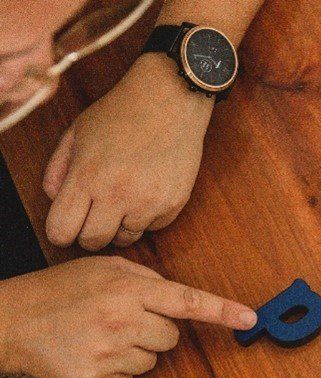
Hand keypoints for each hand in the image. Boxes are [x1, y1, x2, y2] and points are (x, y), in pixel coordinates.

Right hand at [0, 256, 255, 377]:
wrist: (10, 321)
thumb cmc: (58, 291)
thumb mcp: (100, 269)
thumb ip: (143, 279)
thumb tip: (176, 299)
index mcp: (126, 289)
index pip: (186, 301)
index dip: (221, 311)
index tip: (250, 318)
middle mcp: (122, 322)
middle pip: (171, 339)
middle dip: (155, 331)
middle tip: (121, 321)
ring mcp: (109, 354)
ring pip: (152, 362)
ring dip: (135, 352)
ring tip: (100, 336)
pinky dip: (115, 372)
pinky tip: (91, 355)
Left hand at [44, 55, 213, 249]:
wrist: (170, 98)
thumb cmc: (120, 113)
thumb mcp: (78, 132)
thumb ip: (58, 168)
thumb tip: (54, 199)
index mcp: (87, 175)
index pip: (62, 230)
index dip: (60, 232)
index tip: (66, 226)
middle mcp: (117, 194)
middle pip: (93, 242)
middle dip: (89, 233)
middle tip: (94, 215)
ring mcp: (148, 202)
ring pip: (124, 239)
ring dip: (119, 225)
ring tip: (124, 197)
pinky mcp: (172, 206)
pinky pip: (151, 228)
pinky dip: (145, 216)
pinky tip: (147, 189)